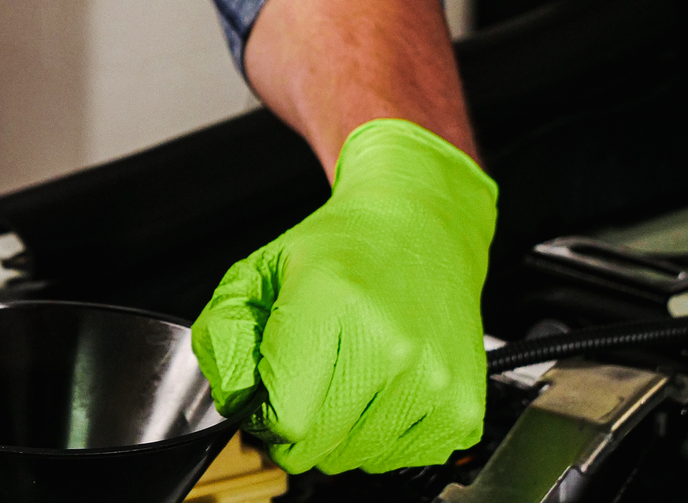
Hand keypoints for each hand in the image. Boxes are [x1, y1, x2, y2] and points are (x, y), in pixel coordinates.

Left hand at [192, 119, 496, 473]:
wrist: (422, 228)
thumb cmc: (341, 251)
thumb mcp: (259, 271)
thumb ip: (223, 334)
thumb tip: (233, 400)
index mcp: (333, 302)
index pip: (287, 419)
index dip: (266, 416)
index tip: (271, 396)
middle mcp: (391, 342)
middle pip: (319, 447)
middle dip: (298, 428)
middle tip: (305, 386)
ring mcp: (433, 377)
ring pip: (358, 459)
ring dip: (341, 433)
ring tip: (348, 379)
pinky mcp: (463, 404)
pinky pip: (402, 459)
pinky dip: (383, 439)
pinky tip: (382, 393)